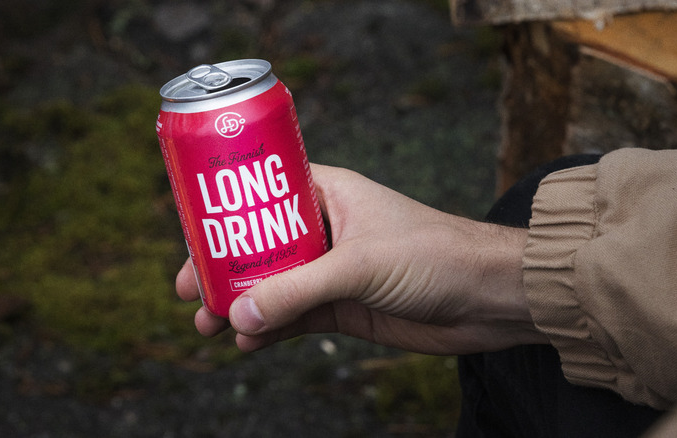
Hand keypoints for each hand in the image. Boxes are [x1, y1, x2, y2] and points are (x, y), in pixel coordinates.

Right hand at [176, 164, 547, 353]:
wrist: (487, 298)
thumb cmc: (434, 255)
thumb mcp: (359, 265)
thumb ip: (298, 289)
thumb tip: (237, 313)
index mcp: (329, 194)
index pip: (261, 192)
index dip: (223, 212)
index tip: (191, 233)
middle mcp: (327, 229)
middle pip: (258, 245)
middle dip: (222, 268)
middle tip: (188, 290)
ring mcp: (333, 271)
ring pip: (272, 286)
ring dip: (239, 304)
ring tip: (206, 325)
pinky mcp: (345, 307)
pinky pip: (294, 318)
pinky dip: (268, 330)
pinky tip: (247, 342)